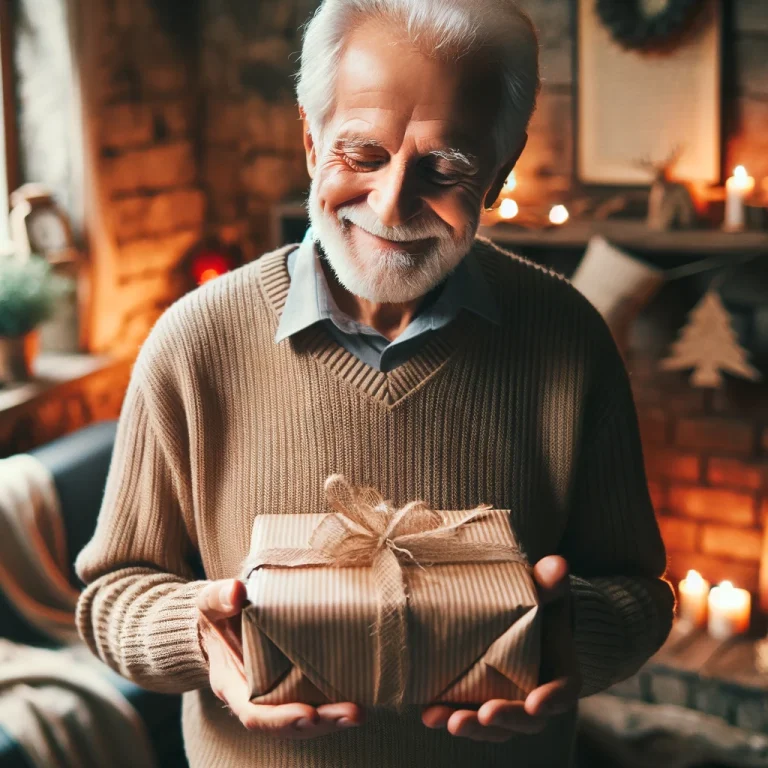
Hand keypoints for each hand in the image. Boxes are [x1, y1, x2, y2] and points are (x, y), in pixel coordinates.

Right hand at [197, 579, 363, 738]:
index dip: (280, 719)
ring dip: (333, 719)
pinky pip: (313, 702)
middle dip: (320, 723)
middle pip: (288, 724)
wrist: (222, 616)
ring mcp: (275, 692)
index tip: (307, 714)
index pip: (254, 714)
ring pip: (304, 719)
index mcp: (232, 684)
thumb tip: (237, 592)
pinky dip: (334, 704)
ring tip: (359, 712)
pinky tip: (359, 697)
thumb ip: (220, 598)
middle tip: (352, 713)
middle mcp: (254, 696)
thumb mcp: (211, 602)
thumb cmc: (217, 611)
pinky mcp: (293, 683)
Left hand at [421, 556, 580, 741]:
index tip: (535, 705)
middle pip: (527, 720)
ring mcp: (509, 702)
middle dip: (505, 719)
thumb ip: (552, 580)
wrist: (521, 615)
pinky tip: (428, 713)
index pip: (563, 691)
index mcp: (560, 671)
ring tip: (446, 719)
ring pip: (497, 727)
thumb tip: (556, 564)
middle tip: (485, 714)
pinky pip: (470, 717)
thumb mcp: (547, 590)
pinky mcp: (482, 701)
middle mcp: (537, 696)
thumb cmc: (538, 602)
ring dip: (473, 726)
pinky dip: (450, 717)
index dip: (551, 700)